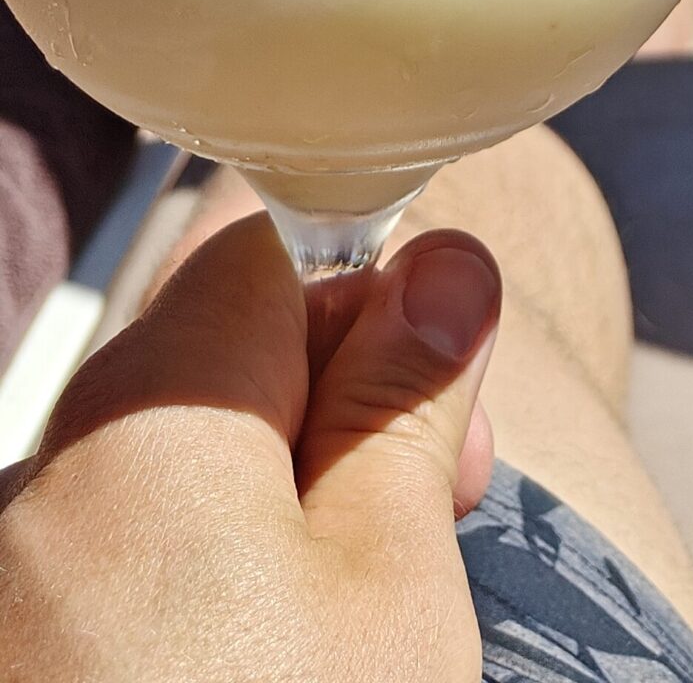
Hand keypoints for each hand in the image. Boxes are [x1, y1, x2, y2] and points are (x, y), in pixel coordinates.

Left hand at [0, 214, 500, 679]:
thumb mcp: (392, 587)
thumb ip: (408, 410)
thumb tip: (445, 267)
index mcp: (143, 409)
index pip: (275, 253)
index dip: (386, 319)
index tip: (447, 427)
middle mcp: (48, 472)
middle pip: (222, 373)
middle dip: (336, 433)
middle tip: (420, 557)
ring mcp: (10, 581)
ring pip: (174, 486)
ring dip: (270, 530)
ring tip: (343, 642)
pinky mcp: (14, 650)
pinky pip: (120, 575)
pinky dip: (196, 607)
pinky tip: (259, 670)